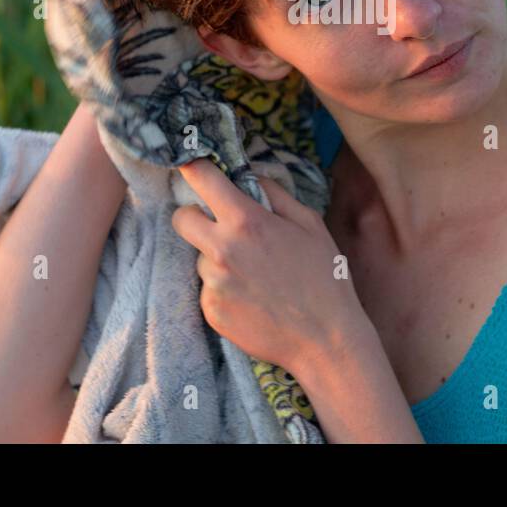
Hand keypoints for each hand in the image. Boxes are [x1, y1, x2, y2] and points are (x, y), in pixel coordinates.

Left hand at [173, 159, 365, 375]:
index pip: (201, 179)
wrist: (326, 340)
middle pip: (181, 218)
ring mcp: (213, 284)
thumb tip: (249, 176)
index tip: (192, 165)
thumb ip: (275, 193)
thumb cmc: (325, 278)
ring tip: (255, 276)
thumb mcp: (310, 223)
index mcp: (247, 222)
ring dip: (218, 259)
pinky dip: (225, 290)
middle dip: (195, 216)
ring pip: (200, 257)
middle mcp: (222, 250)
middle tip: (220, 226)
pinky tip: (253, 299)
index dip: (194, 167)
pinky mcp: (211, 312)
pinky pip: (208, 289)